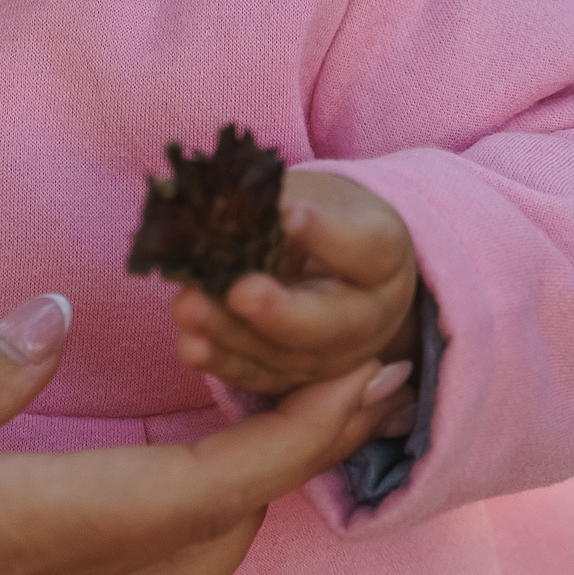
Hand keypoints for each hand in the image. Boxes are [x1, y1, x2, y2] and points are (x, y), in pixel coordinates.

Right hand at [0, 291, 409, 574]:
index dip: (297, 440)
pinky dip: (152, 555)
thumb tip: (62, 321)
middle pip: (202, 555)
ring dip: (216, 523)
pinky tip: (116, 509)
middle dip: (276, 478)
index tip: (368, 383)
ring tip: (226, 441)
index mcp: (16, 535)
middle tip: (300, 389)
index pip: (199, 493)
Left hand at [171, 170, 421, 404]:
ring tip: (191, 307)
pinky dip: (222, 363)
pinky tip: (190, 346)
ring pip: (287, 357)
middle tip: (239, 290)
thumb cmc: (321, 219)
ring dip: (234, 336)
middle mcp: (370, 316)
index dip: (327, 233)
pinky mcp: (298, 378)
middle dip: (281, 312)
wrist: (332, 265)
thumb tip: (230, 207)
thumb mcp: (312, 196)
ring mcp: (335, 356)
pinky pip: (260, 378)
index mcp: (384, 257)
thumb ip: (279, 204)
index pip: (365, 247)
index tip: (289, 212)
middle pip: (331, 324)